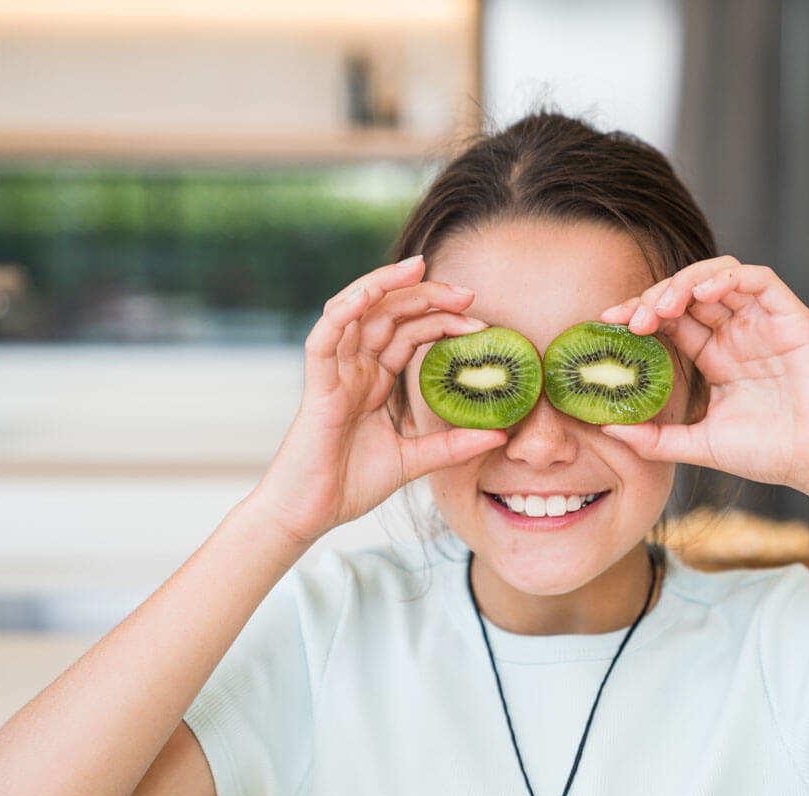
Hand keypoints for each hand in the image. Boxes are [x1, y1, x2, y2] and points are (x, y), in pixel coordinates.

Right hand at [251, 258, 507, 544]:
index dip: (441, 320)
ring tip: (419, 269)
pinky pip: (324, 340)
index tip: (480, 322)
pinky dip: (343, 313)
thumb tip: (499, 435)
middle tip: (465, 293)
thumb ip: (452, 446)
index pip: (409, 333)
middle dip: (426, 296)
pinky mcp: (317, 387)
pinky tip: (368, 295)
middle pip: (389, 314)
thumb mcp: (414, 462)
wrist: (309, 514)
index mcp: (374, 380)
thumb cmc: (349, 485)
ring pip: (356, 312)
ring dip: (386, 285)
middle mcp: (354, 369)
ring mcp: (334, 374)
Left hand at [597, 256, 808, 498]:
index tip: (608, 323)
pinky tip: (702, 293)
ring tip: (662, 306)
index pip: (669, 319)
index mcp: (714, 356)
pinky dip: (728, 277)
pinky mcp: (791, 316)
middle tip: (632, 318)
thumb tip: (607, 429)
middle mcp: (736, 333)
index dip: (638, 313)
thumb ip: (654, 439)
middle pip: (687, 293)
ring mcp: (762, 322)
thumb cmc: (769, 453)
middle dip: (654, 297)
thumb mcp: (699, 444)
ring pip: (718, 276)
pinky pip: (758, 279)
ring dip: (685, 282)